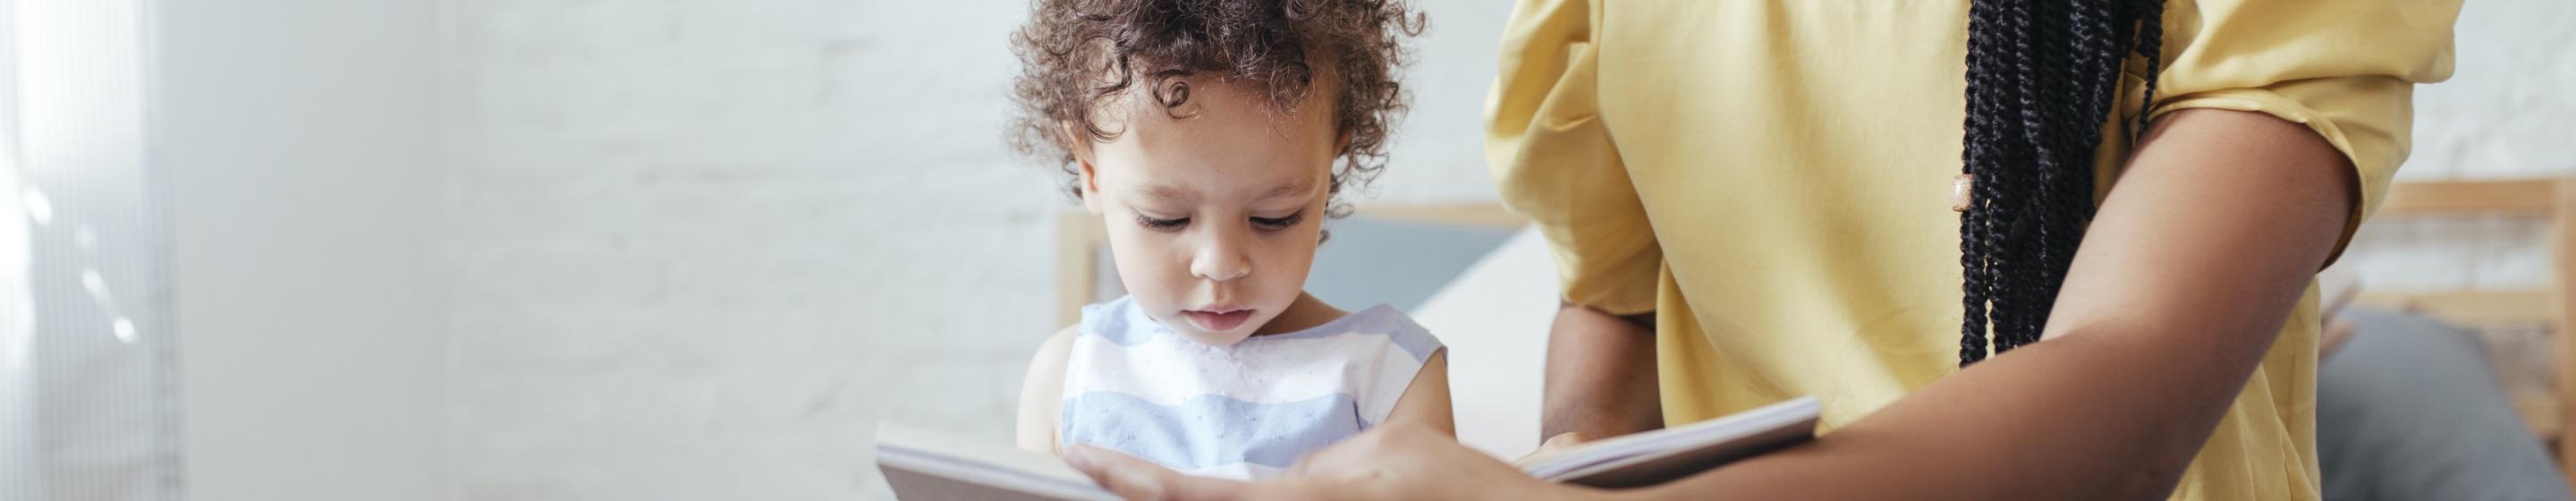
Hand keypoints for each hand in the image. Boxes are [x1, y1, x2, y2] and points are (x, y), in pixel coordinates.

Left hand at [1064, 422, 1598, 500]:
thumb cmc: (1457, 491)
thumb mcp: (1379, 455)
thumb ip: (1318, 467)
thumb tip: (1283, 479)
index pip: (1192, 496)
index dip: (1128, 478)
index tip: (1078, 457)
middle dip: (1139, 497)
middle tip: (1085, 471)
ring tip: (1129, 480)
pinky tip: (1193, 490)